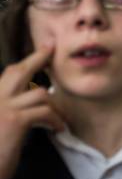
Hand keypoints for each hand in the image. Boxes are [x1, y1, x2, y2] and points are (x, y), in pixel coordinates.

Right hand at [0, 46, 64, 178]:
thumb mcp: (0, 127)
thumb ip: (10, 111)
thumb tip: (30, 101)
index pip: (8, 74)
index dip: (27, 62)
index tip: (43, 50)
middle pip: (19, 71)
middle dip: (38, 58)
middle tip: (51, 49)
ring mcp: (3, 108)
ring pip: (40, 94)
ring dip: (54, 107)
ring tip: (58, 120)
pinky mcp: (15, 121)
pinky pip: (45, 112)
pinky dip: (55, 120)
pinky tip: (58, 129)